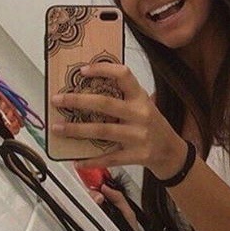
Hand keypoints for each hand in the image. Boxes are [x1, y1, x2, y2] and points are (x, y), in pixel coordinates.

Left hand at [51, 62, 187, 175]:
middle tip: (57, 100)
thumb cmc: (152, 126)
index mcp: (140, 98)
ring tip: (57, 128)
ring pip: (102, 131)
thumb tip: (87, 88)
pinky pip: (109, 158)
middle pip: (105, 104)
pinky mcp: (136, 156)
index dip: (103, 70)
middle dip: (78, 101)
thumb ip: (123, 97)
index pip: (123, 75)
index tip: (82, 71)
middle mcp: (140, 115)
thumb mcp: (143, 105)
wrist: (172, 153)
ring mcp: (138, 136)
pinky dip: (91, 160)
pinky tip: (76, 160)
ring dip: (77, 130)